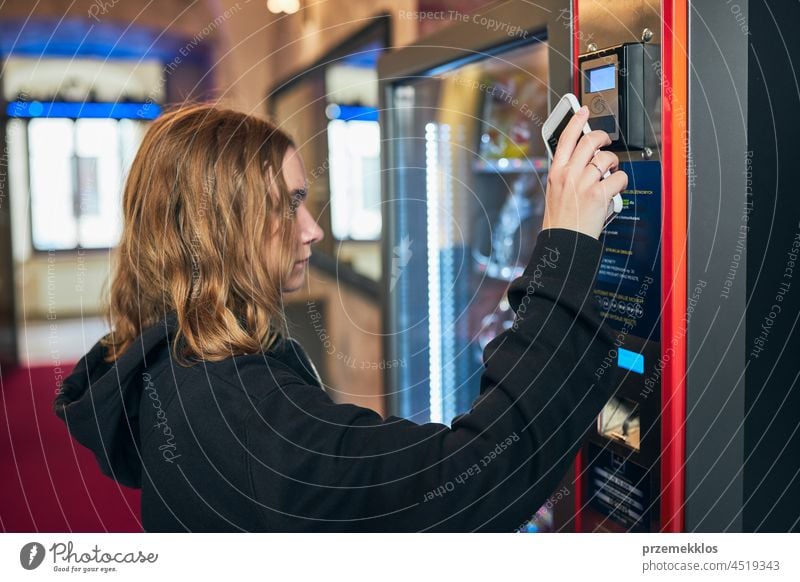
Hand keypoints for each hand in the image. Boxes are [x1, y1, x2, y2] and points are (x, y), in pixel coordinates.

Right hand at [541, 106, 628, 238]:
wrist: (564, 241)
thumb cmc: (560, 220)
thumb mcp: (555, 191)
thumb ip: (567, 172)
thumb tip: (586, 158)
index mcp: (556, 172)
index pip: (566, 138)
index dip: (576, 120)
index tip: (583, 111)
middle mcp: (569, 174)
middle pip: (589, 142)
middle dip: (602, 138)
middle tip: (605, 142)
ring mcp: (584, 183)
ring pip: (606, 159)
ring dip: (612, 165)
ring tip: (609, 174)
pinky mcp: (599, 194)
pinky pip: (618, 178)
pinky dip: (620, 183)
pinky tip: (614, 190)